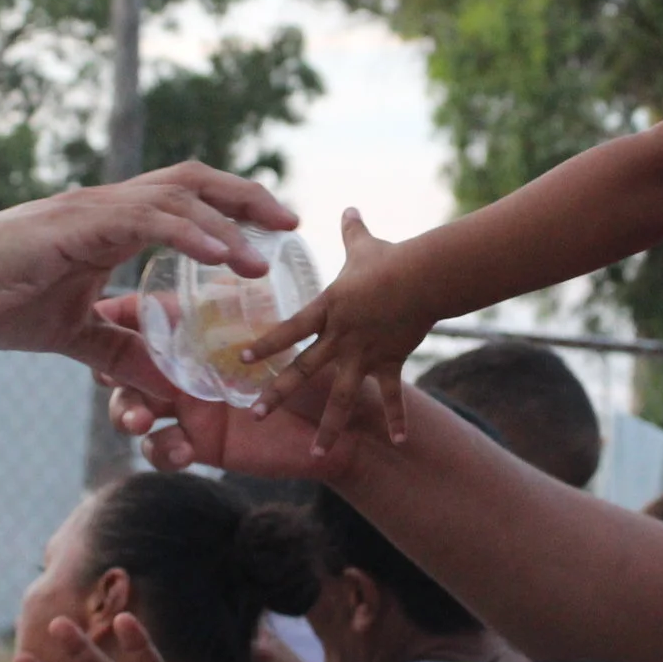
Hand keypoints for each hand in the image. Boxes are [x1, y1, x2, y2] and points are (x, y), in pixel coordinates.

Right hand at [0, 163, 297, 393]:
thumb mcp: (72, 334)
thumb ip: (119, 351)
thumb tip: (163, 383)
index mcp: (109, 222)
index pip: (185, 197)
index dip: (232, 205)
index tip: (273, 229)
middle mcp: (108, 204)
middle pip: (195, 180)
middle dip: (247, 197)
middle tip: (292, 222)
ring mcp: (93, 210)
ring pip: (179, 197)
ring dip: (228, 222)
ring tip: (265, 255)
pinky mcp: (77, 226)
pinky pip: (147, 222)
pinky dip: (191, 235)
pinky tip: (222, 254)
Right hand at [95, 295, 378, 479]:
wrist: (344, 424)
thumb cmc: (322, 365)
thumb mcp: (287, 325)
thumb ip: (257, 295)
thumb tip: (262, 240)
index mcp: (197, 331)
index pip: (146, 317)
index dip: (118, 316)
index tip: (96, 313)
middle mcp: (183, 366)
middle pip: (123, 366)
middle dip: (108, 370)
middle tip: (107, 376)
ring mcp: (186, 407)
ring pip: (131, 408)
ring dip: (125, 413)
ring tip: (139, 421)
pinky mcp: (198, 444)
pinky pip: (162, 448)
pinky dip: (162, 450)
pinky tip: (180, 451)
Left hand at [244, 209, 428, 452]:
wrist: (420, 277)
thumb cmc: (390, 260)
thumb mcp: (364, 245)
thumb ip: (352, 231)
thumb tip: (349, 208)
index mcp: (327, 310)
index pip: (288, 329)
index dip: (265, 343)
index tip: (242, 359)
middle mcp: (340, 337)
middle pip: (303, 371)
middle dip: (278, 394)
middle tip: (255, 416)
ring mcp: (364, 354)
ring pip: (341, 396)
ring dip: (329, 426)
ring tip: (316, 454)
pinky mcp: (390, 362)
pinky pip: (392, 395)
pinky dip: (396, 418)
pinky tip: (398, 441)